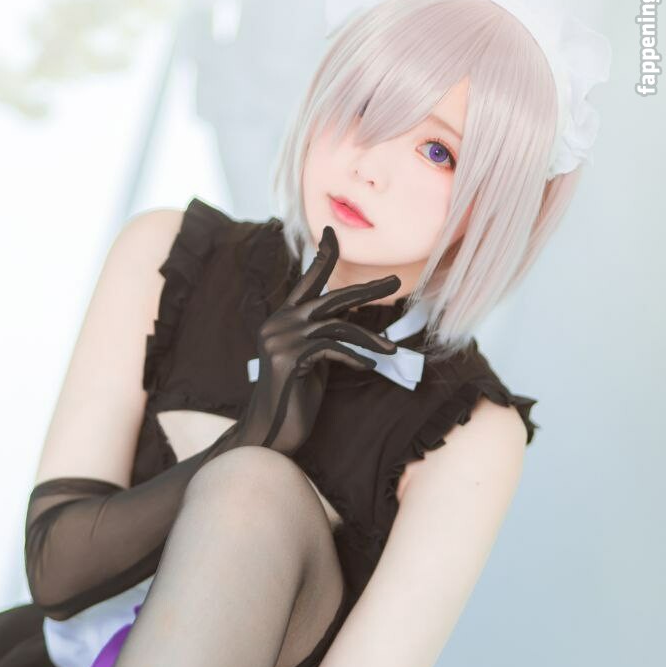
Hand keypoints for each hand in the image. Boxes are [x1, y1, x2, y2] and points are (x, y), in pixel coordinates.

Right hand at [234, 224, 401, 454]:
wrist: (270, 432)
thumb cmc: (295, 398)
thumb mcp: (312, 361)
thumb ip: (322, 337)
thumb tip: (347, 321)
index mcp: (282, 319)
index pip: (306, 280)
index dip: (322, 256)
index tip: (333, 233)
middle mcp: (278, 323)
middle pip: (330, 298)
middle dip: (366, 290)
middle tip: (394, 282)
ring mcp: (280, 339)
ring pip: (337, 326)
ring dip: (369, 338)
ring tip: (391, 350)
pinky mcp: (287, 358)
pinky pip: (332, 349)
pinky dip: (354, 357)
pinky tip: (369, 366)